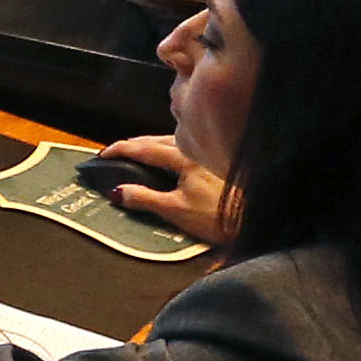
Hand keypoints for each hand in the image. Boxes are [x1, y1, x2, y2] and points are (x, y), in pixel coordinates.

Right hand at [90, 134, 240, 245]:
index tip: (103, 154)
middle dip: (133, 144)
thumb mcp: (176, 211)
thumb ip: (145, 199)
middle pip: (156, 140)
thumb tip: (117, 191)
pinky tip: (169, 158)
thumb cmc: (219, 217)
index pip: (144, 149)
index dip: (120, 150)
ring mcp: (206, 154)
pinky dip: (167, 149)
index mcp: (183, 158)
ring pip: (171, 141)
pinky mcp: (215, 163)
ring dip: (150, 144)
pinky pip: (184, 148)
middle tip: (114, 151)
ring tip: (137, 151)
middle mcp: (195, 150)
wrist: (257, 220)